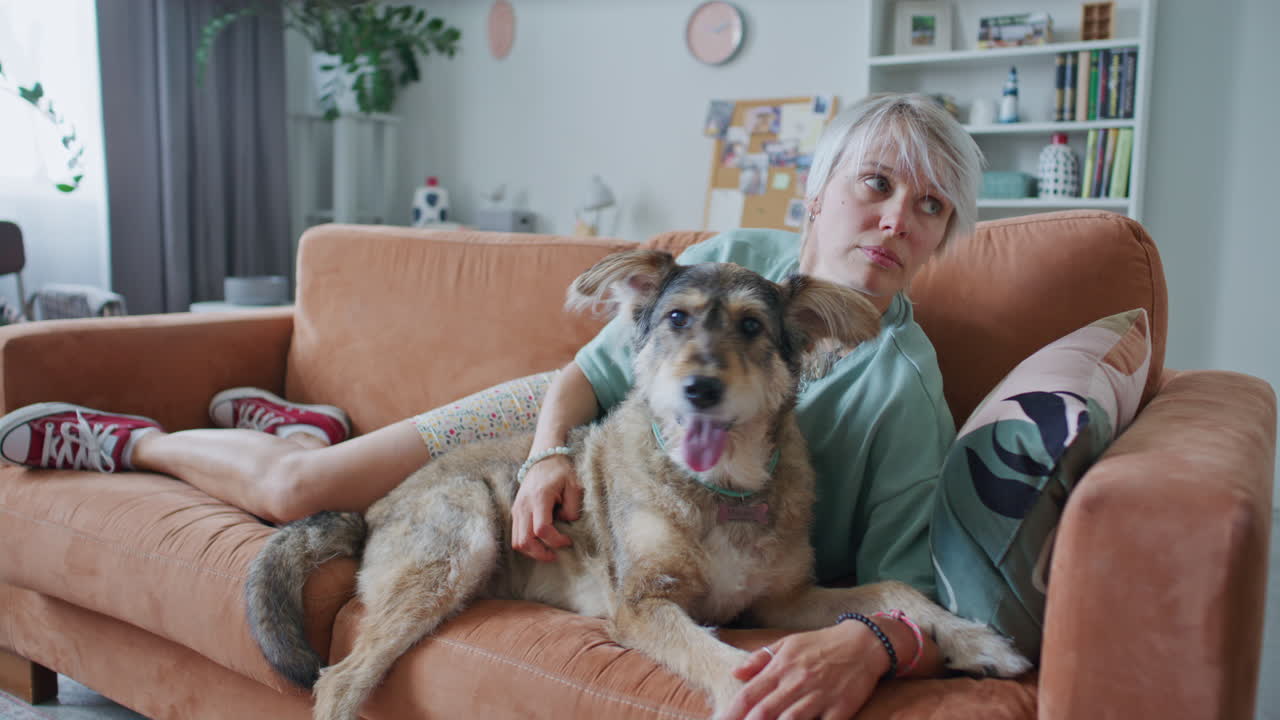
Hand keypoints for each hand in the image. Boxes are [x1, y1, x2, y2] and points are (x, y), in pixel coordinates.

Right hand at [510, 454, 581, 561]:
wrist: (542, 458)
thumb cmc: (560, 471)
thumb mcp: (574, 485)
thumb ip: (573, 507)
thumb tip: (566, 522)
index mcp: (539, 498)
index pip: (542, 529)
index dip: (555, 541)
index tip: (568, 541)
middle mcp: (524, 506)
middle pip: (525, 541)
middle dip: (541, 553)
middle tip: (556, 554)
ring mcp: (517, 509)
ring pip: (517, 542)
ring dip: (532, 551)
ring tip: (548, 551)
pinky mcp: (515, 512)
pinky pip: (516, 536)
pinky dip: (527, 544)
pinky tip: (540, 543)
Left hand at [719, 622, 887, 719]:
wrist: (863, 643)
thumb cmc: (821, 644)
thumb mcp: (788, 643)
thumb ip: (760, 659)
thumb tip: (735, 673)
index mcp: (781, 667)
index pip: (749, 695)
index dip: (731, 713)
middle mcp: (796, 683)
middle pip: (764, 712)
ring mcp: (818, 696)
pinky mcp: (840, 709)